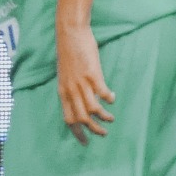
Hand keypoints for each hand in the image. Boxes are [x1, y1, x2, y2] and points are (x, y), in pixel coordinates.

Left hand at [55, 24, 114, 141]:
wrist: (70, 33)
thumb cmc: (69, 53)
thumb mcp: (65, 75)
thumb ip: (70, 89)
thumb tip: (78, 101)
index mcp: (62, 92)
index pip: (69, 119)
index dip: (77, 133)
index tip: (85, 143)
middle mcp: (71, 90)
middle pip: (82, 119)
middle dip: (94, 130)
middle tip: (103, 133)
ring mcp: (81, 83)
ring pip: (93, 109)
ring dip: (104, 117)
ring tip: (111, 119)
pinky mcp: (92, 74)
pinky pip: (103, 93)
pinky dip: (109, 99)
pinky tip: (112, 97)